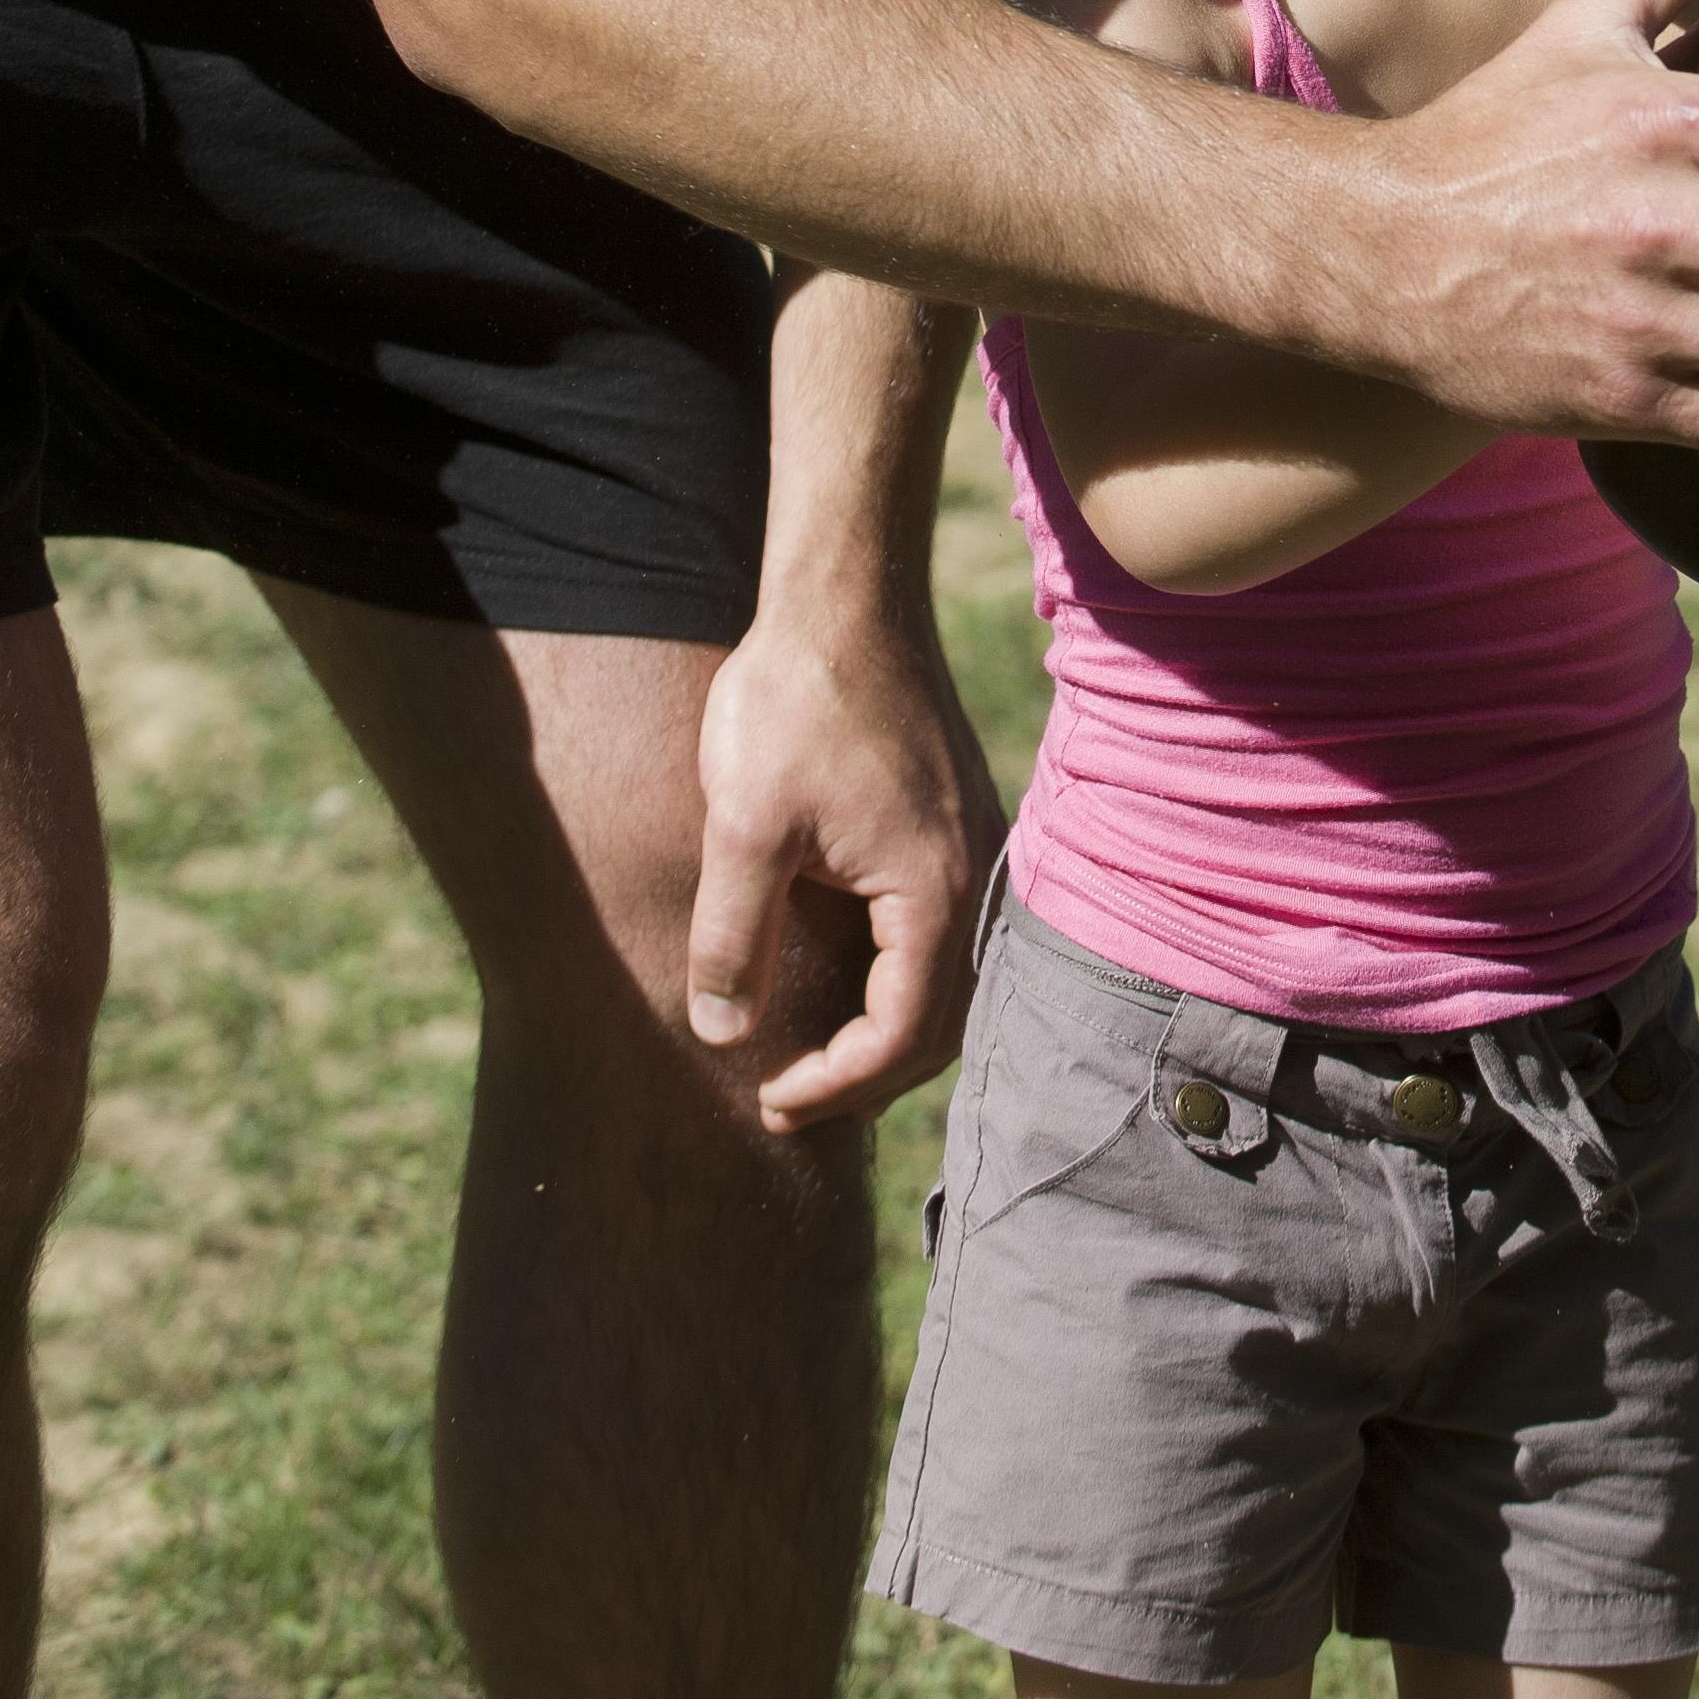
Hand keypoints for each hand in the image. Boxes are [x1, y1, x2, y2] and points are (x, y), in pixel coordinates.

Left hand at [686, 595, 1002, 1134]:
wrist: (846, 598)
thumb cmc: (795, 703)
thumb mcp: (744, 827)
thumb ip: (733, 939)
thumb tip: (722, 1036)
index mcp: (934, 890)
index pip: (901, 1033)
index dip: (835, 1084)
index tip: (770, 1098)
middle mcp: (975, 876)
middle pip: (944, 1022)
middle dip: (871, 1073)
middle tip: (792, 1100)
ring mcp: (976, 846)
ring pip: (955, 979)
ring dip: (896, 1031)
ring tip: (826, 1060)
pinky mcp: (960, 822)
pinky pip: (951, 932)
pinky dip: (910, 979)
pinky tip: (859, 978)